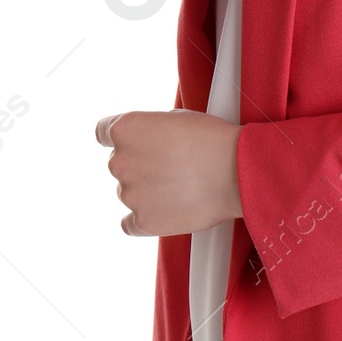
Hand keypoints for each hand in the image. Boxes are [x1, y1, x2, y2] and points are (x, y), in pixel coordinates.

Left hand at [95, 109, 242, 235]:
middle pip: (120, 164)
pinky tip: (168, 207)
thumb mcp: (180, 117)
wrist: (238, 171)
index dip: (124, 138)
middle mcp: (120, 161)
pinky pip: (132, 223)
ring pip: (129, 192)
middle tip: (171, 164)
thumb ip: (153, 129)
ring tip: (182, 184)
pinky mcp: (142, 221)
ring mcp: (129, 194)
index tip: (135, 143)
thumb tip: (152, 141)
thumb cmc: (215, 140)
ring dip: (148, 190)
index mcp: (126, 129)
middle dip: (141, 164)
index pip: (103, 132)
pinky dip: (147, 217)